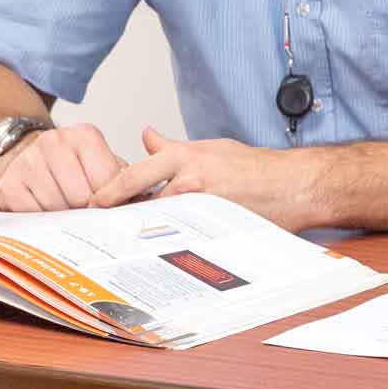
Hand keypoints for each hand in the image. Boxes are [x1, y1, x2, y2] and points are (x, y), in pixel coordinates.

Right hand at [0, 123, 126, 212]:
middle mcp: (54, 142)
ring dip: (64, 216)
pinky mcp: (9, 184)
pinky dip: (42, 219)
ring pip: (57, 207)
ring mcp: (28, 162)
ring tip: (66, 208)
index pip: (108, 179)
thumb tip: (142, 201)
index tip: (108, 205)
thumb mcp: (99, 160)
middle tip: (86, 210)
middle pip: (81, 196)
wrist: (23, 152)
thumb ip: (122, 177)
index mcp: (85, 136)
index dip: (110, 199)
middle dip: (87, 209)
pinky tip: (45, 209)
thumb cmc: (70, 163)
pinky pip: (33, 214)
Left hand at [89, 126, 318, 230]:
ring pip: (159, 225)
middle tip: (100, 231)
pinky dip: (169, 244)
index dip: (109, 191)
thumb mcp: (213, 148)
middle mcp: (191, 182)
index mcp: (188, 159)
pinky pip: (183, 240)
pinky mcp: (214, 230)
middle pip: (141, 205)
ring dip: (143, 233)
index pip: (135, 174)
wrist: (295, 185)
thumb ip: (174, 147)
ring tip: (126, 244)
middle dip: (121, 218)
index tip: (92, 203)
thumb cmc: (257, 167)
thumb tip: (146, 136)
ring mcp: (202, 209)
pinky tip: (161, 252)